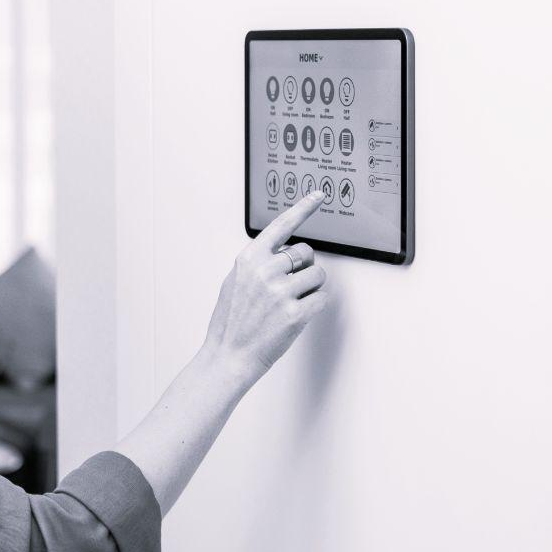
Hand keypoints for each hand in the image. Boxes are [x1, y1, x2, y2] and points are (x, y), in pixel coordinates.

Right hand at [201, 190, 330, 383]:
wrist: (228, 355)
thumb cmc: (231, 322)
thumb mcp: (234, 282)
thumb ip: (256, 263)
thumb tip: (280, 253)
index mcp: (249, 259)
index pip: (281, 226)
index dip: (303, 208)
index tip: (318, 196)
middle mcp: (265, 271)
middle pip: (306, 253)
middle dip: (304, 267)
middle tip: (289, 285)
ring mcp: (280, 292)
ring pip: (318, 275)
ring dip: (310, 288)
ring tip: (289, 303)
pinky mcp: (295, 313)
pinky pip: (322, 298)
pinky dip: (314, 306)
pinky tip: (296, 315)